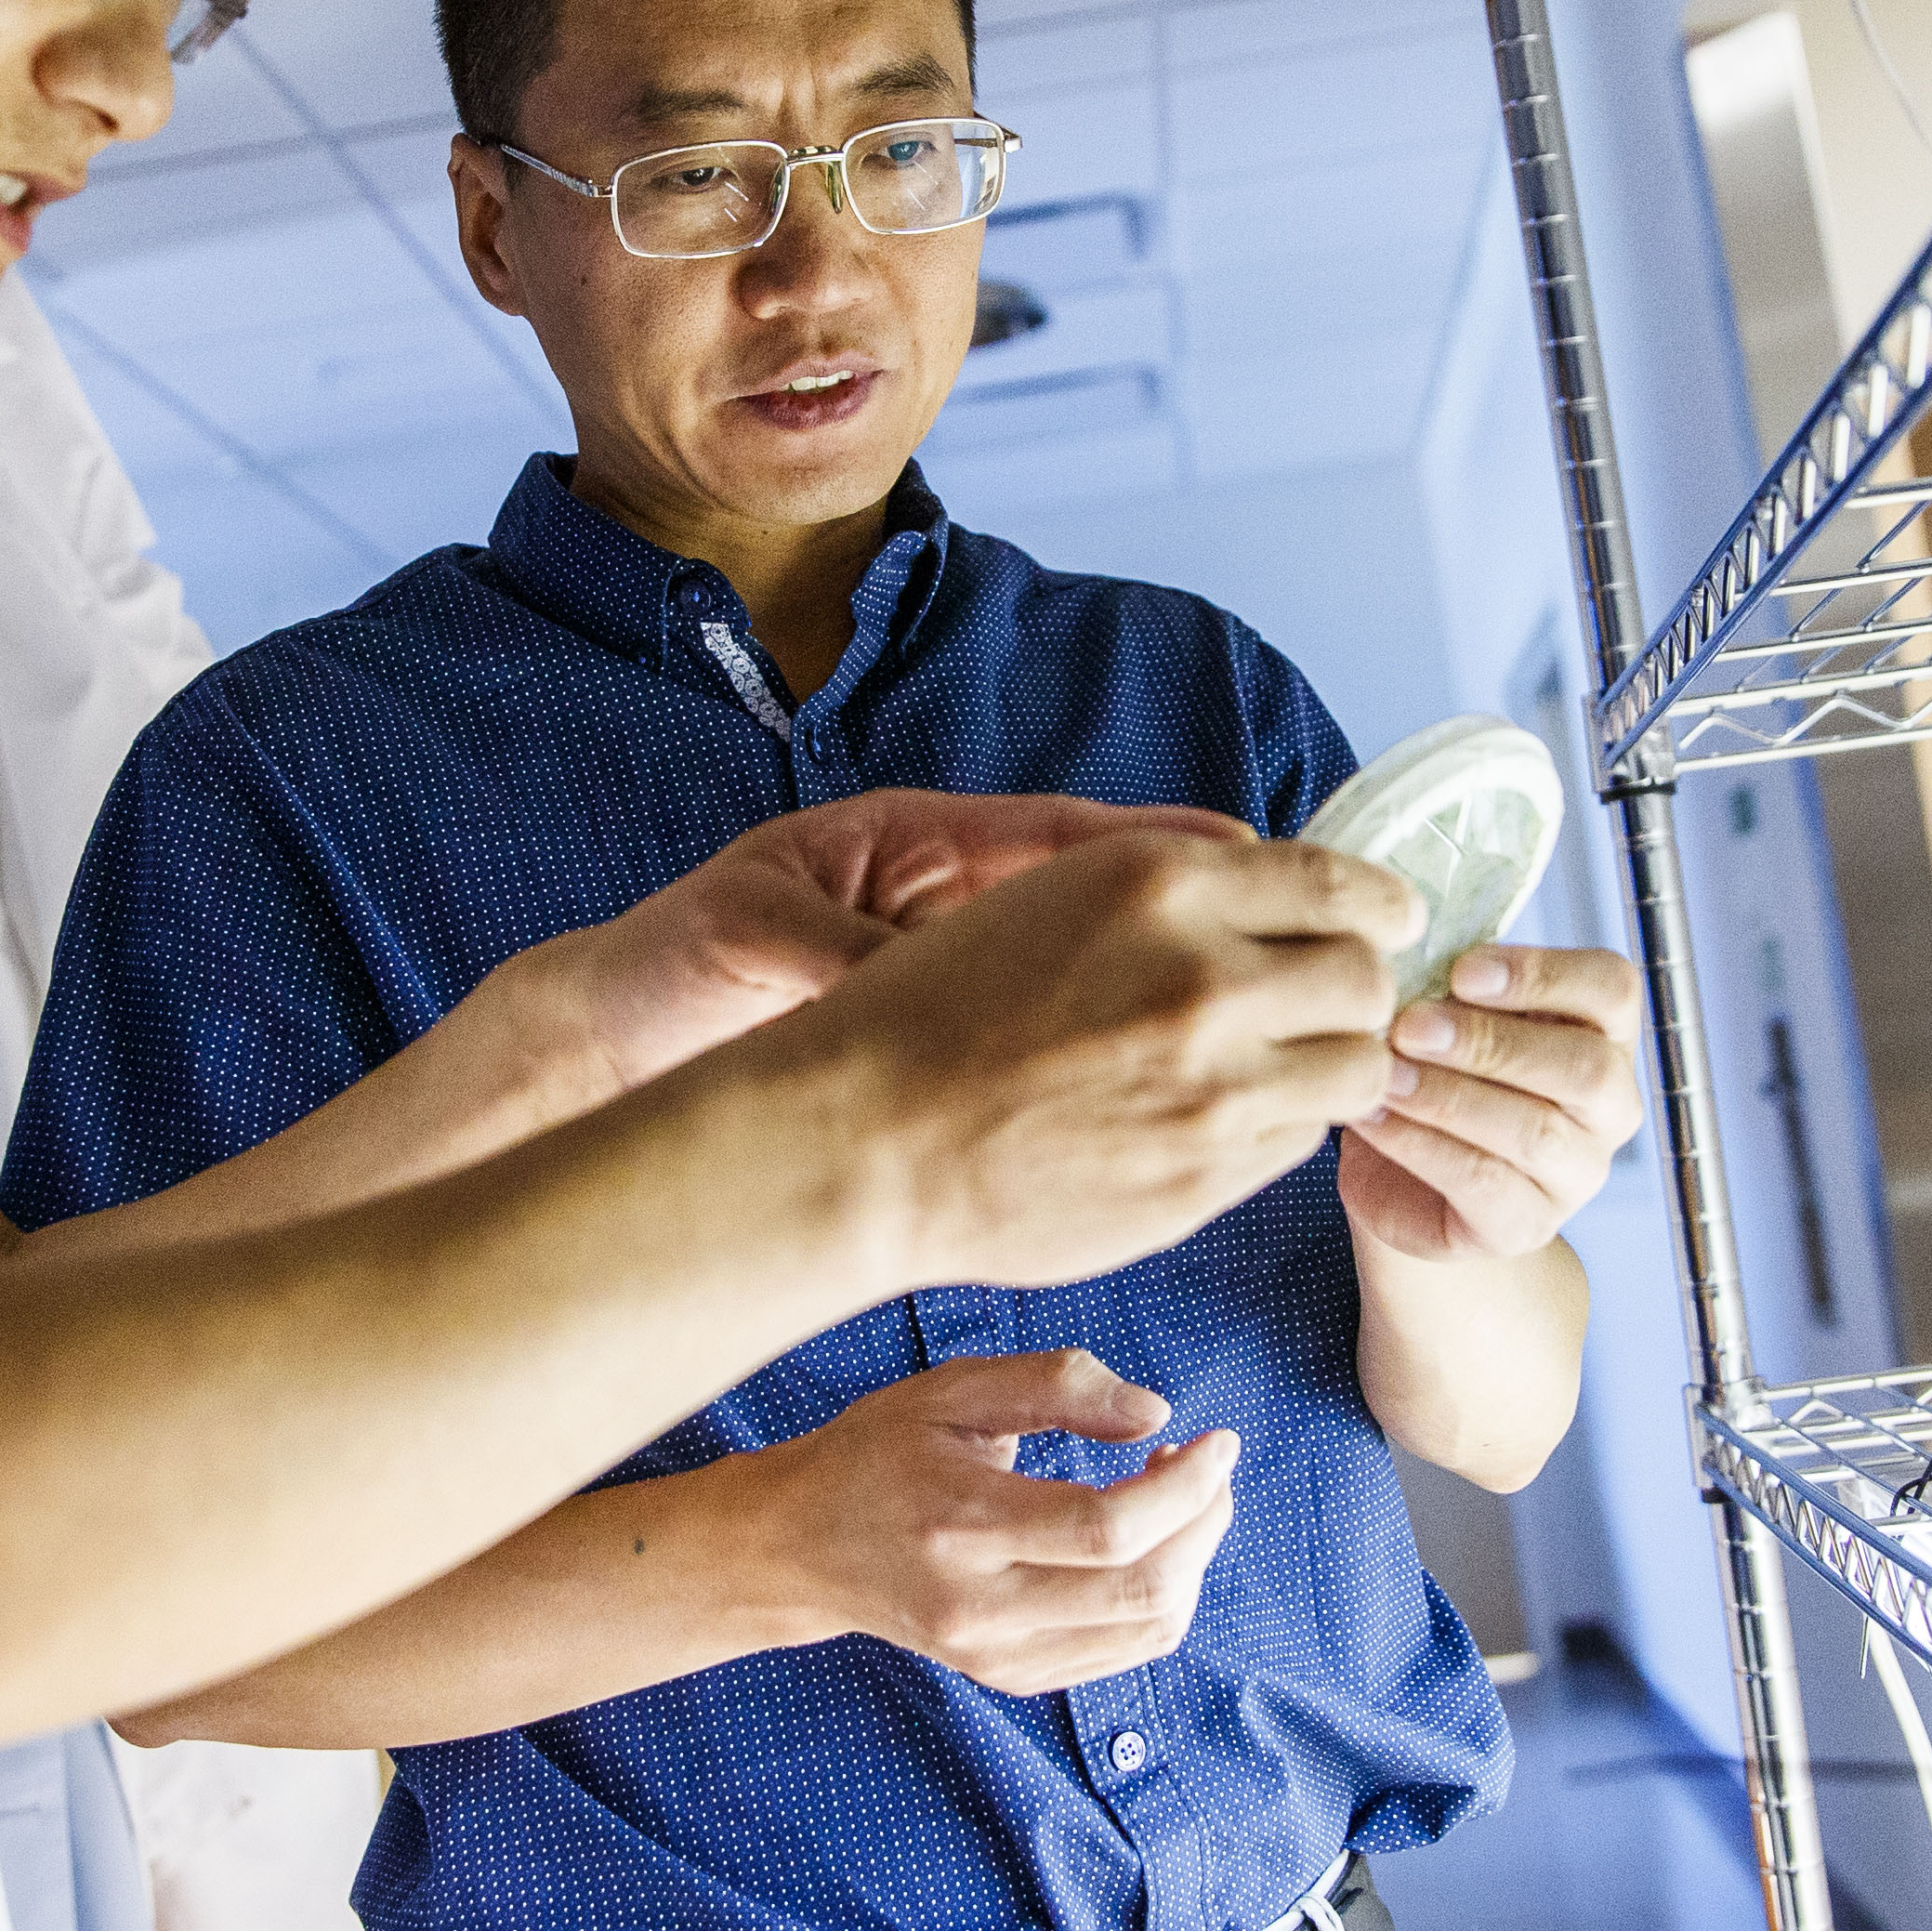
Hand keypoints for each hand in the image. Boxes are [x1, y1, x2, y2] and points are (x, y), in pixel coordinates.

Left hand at [530, 790, 1251, 1100]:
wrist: (619, 1033)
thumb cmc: (680, 960)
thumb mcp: (758, 935)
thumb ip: (839, 951)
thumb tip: (906, 972)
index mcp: (920, 857)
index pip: (1067, 838)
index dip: (1167, 838)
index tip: (1250, 847)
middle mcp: (956, 912)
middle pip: (1115, 901)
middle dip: (1211, 908)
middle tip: (1313, 926)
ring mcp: (963, 981)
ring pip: (1104, 980)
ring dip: (1180, 990)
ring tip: (1281, 1013)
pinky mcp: (948, 1049)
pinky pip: (1057, 1048)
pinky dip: (1118, 1067)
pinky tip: (1189, 1092)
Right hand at [754, 1352, 1236, 1694]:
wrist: (798, 1547)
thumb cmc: (877, 1453)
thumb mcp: (951, 1390)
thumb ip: (1055, 1383)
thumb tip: (1156, 1413)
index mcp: (961, 1527)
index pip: (1106, 1529)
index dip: (1185, 1486)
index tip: (1216, 1440)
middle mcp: (980, 1608)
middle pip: (1141, 1589)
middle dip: (1204, 1522)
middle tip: (1205, 1466)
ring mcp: (996, 1655)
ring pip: (1146, 1629)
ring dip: (1192, 1559)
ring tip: (1172, 1496)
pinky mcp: (1010, 1675)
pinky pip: (1122, 1649)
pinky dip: (1160, 1594)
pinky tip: (1141, 1541)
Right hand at [806, 828, 1416, 1292]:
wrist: (869, 1136)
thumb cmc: (944, 1011)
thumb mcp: (1059, 899)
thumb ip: (1183, 894)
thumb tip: (1293, 900)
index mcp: (1165, 885)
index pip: (1346, 887)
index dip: (1377, 912)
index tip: (1380, 926)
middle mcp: (1205, 978)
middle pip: (1368, 981)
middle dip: (1352, 993)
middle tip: (1314, 1010)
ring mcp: (1214, 1087)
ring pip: (1357, 1070)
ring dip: (1330, 1067)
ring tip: (1272, 1071)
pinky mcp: (1208, 1178)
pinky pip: (1298, 1144)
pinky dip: (1278, 1129)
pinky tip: (1214, 1121)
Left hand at [1343, 944, 1645, 1264]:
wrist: (1403, 1180)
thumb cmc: (1435, 1076)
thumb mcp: (1449, 1017)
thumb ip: (1450, 986)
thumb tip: (1406, 952)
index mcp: (1604, 1034)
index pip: (1613, 991)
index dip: (1543, 975)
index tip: (1462, 969)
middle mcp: (1610, 1105)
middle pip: (1585, 1067)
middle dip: (1490, 1042)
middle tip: (1409, 1026)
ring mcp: (1578, 1173)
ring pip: (1536, 1131)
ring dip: (1450, 1096)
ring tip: (1384, 1072)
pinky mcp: (1527, 1226)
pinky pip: (1485, 1183)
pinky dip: (1422, 1146)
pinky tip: (1374, 1117)